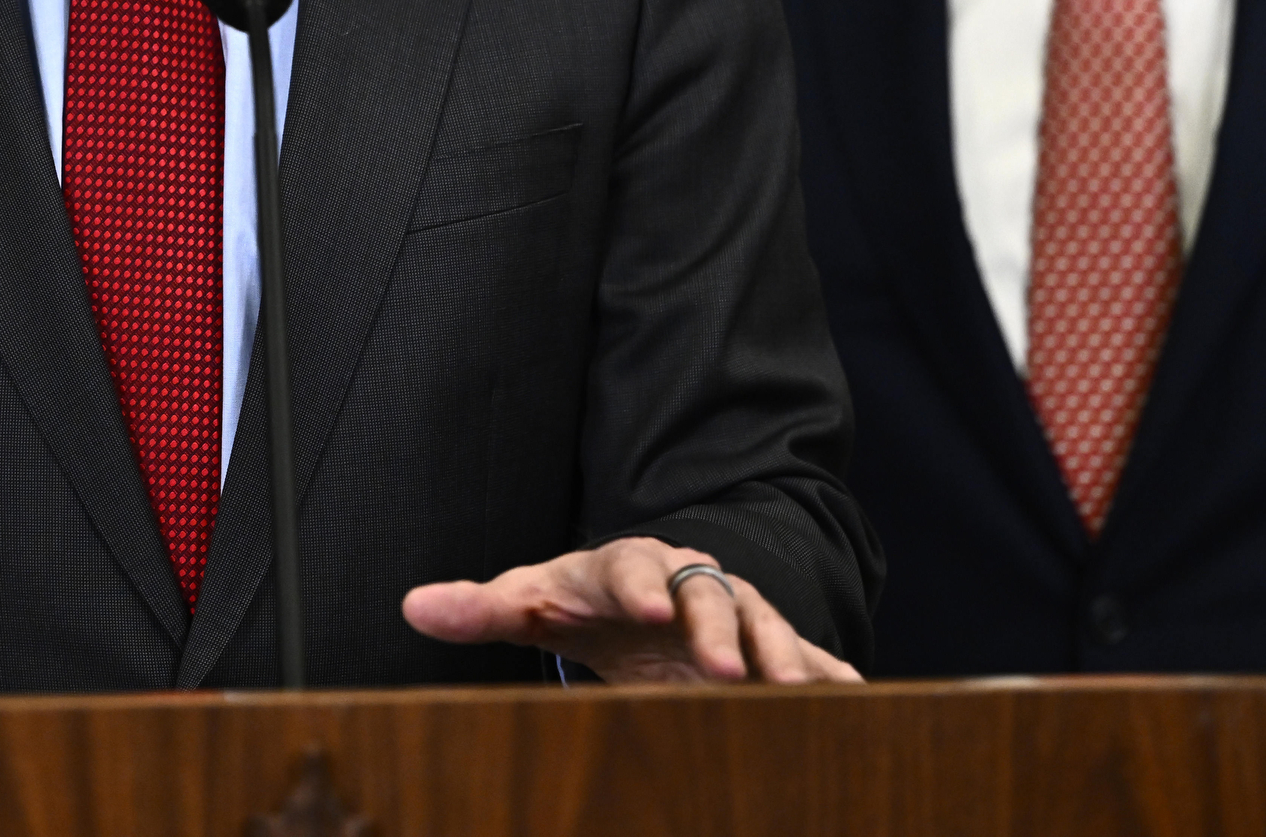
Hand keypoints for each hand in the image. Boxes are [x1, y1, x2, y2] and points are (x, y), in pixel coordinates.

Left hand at [401, 536, 861, 683]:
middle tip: (721, 668)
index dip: (638, 584)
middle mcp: (690, 579)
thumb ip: (481, 608)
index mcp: (628, 565)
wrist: (649, 598)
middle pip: (707, 593)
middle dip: (716, 628)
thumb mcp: (535, 601)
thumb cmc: (586, 601)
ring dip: (776, 656)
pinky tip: (852, 701)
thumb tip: (413, 607)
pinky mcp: (769, 646)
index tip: (642, 607)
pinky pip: (806, 657)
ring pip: (764, 625)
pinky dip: (828, 677)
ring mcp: (736, 611)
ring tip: (786, 691)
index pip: (632, 565)